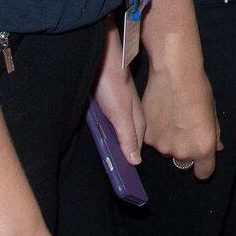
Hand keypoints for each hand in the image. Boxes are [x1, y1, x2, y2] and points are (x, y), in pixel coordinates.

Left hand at [93, 29, 145, 166]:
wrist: (98, 55)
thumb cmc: (111, 81)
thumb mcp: (120, 114)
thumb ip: (128, 136)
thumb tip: (135, 160)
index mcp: (135, 118)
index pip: (136, 145)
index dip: (134, 160)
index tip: (130, 180)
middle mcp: (128, 113)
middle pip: (127, 138)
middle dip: (125, 153)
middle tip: (119, 173)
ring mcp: (116, 107)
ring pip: (116, 130)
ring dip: (113, 143)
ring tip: (109, 158)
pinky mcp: (104, 102)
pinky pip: (105, 122)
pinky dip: (104, 131)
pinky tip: (99, 133)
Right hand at [141, 38, 222, 178]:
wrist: (174, 74)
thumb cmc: (198, 90)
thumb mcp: (212, 112)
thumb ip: (214, 134)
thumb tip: (217, 148)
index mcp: (202, 148)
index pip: (203, 173)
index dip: (202, 166)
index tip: (200, 160)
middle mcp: (182, 152)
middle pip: (183, 160)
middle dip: (184, 148)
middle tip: (184, 126)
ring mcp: (162, 146)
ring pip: (166, 150)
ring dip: (168, 140)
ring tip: (171, 117)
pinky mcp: (146, 138)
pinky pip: (152, 141)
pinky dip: (155, 132)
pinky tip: (159, 114)